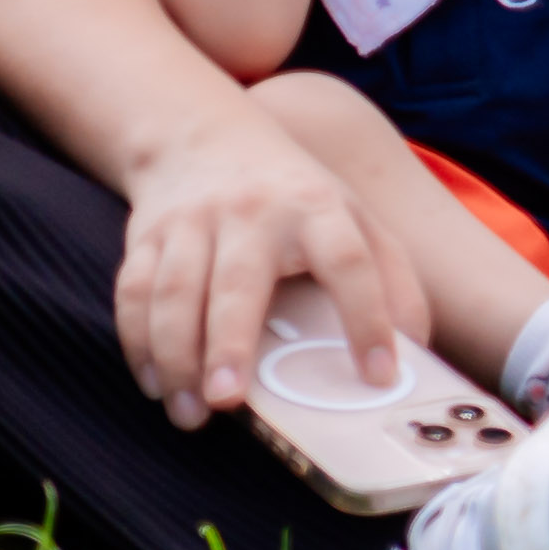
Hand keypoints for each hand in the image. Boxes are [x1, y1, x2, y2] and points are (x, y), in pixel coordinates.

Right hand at [111, 106, 422, 422]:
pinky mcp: (146, 236)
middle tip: (230, 401)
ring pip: (174, 292)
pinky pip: (132, 293)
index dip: (368, 318)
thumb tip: (416, 352)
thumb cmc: (293, 195)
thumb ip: (391, 278)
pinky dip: (137, 343)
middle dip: (231, 343)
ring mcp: (193, 222)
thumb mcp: (355, 217)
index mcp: (318, 209)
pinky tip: (156, 384)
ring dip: (176, 357)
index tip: (377, 377)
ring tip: (191, 412)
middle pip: (239, 281)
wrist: (204, 137)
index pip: (350, 263)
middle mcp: (252, 212)